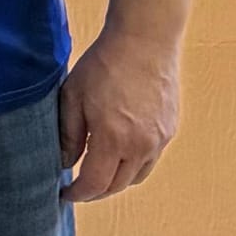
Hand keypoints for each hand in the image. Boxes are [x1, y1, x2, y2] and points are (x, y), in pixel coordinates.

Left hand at [58, 28, 182, 201]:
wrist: (144, 41)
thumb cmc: (104, 65)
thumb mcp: (73, 97)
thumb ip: (68, 135)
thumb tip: (65, 163)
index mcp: (113, 139)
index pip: (95, 184)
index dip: (78, 194)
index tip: (65, 194)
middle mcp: (141, 145)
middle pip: (117, 186)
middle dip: (95, 192)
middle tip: (78, 187)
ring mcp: (160, 138)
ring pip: (136, 176)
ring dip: (116, 181)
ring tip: (98, 173)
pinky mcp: (170, 129)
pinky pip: (151, 159)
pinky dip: (133, 164)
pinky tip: (118, 152)